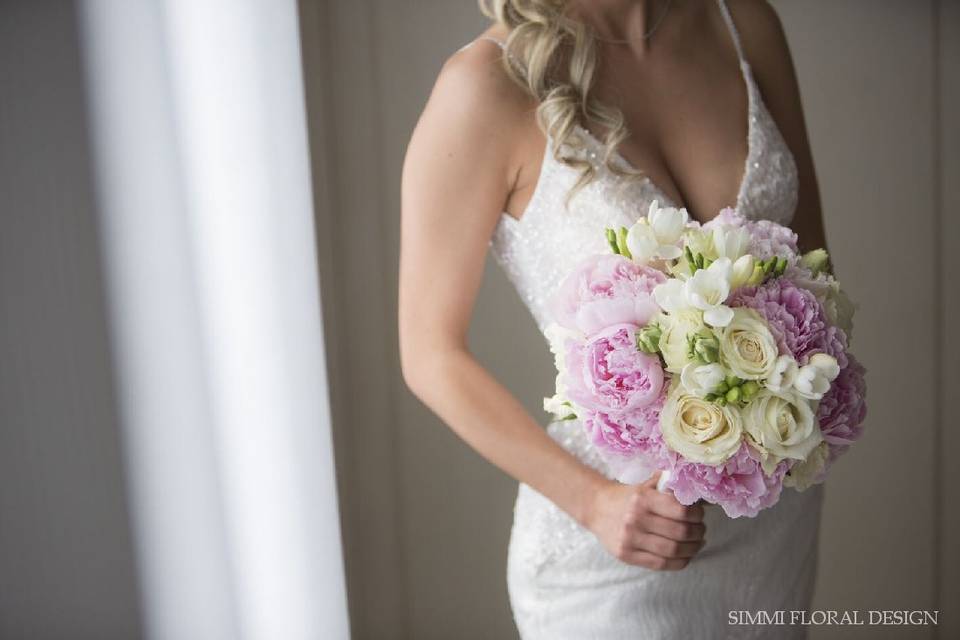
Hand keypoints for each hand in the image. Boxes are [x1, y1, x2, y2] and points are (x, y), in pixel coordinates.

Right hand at [585, 472, 705, 569]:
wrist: (596, 508)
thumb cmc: (627, 497)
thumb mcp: (646, 485)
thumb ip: (669, 487)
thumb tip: (699, 495)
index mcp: (643, 498)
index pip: (681, 510)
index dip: (697, 514)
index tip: (699, 515)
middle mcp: (636, 519)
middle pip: (681, 532)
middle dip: (698, 532)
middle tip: (701, 530)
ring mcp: (630, 539)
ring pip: (673, 550)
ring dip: (692, 548)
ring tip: (696, 543)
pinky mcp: (627, 555)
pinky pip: (661, 564)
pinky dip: (680, 561)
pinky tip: (685, 555)